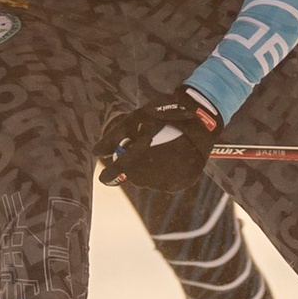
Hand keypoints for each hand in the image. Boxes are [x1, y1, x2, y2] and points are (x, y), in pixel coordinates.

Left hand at [96, 89, 216, 197]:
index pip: (119, 170)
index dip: (110, 174)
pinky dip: (162, 174)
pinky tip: (168, 160)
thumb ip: (114, 137)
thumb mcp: (136, 118)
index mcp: (142, 154)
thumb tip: (96, 152)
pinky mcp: (182, 183)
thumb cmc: (164, 115)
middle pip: (134, 176)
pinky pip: (164, 183)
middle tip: (142, 150)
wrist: (201, 120)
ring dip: (147, 170)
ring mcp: (170, 179)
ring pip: (149, 181)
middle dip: (133, 166)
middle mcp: (156, 171)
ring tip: (158, 152)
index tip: (104, 177)